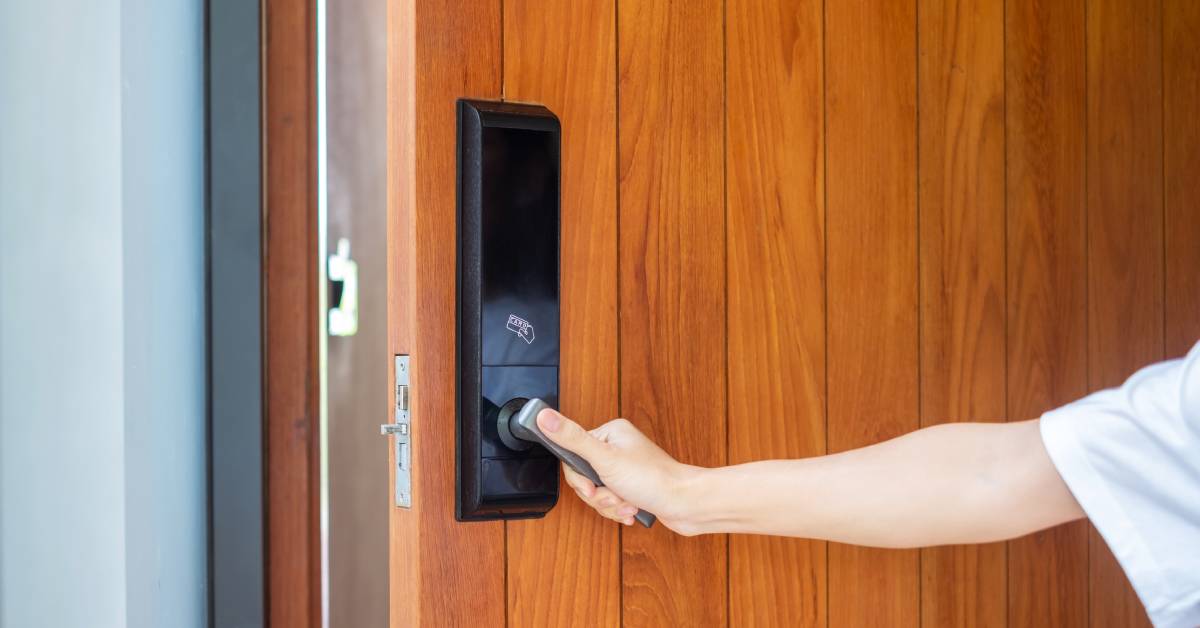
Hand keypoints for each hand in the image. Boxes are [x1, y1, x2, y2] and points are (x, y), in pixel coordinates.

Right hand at [535, 409, 699, 532]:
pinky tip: (632, 510)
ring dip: (610, 504)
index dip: (579, 478)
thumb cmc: (653, 479)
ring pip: (597, 493)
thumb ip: (571, 438)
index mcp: (610, 433)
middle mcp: (617, 447)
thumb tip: (543, 416)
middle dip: (598, 495)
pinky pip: (611, 501)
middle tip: (613, 495)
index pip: (573, 455)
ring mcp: (625, 468)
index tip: (590, 487)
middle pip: (584, 477)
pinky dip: (619, 510)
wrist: (686, 504)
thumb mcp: (604, 459)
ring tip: (627, 503)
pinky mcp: (631, 487)